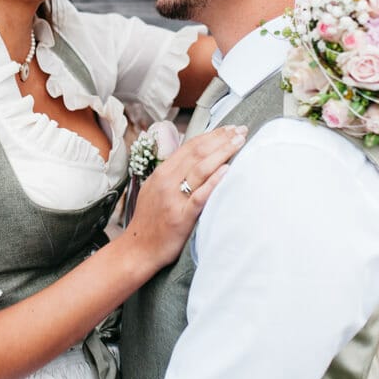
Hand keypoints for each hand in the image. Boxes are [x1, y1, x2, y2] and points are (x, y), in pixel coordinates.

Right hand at [126, 124, 246, 268]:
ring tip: (240, 142)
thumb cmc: (150, 221)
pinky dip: (213, 181)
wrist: (137, 250)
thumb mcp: (155, 190)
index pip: (190, 146)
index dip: (211, 135)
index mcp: (162, 173)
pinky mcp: (181, 217)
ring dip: (223, 152)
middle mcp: (167, 181)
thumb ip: (173, 174)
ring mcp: (174, 199)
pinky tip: (227, 171)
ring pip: (200, 169)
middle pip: (198, 153)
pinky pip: (199, 196)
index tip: (229, 128)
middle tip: (241, 130)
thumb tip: (196, 158)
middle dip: (221, 139)